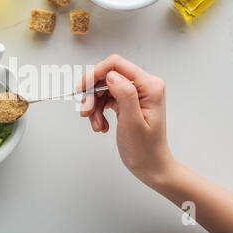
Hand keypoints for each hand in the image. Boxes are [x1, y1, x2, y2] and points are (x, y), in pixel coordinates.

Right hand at [78, 55, 174, 183]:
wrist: (151, 167)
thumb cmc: (146, 149)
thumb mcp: (133, 123)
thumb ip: (125, 95)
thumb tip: (112, 76)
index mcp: (149, 86)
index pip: (116, 65)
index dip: (95, 73)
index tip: (81, 88)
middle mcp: (144, 86)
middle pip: (107, 76)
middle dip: (92, 94)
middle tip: (85, 112)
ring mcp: (135, 93)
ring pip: (104, 88)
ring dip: (94, 106)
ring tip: (95, 124)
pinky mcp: (128, 101)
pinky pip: (106, 98)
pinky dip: (98, 111)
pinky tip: (100, 125)